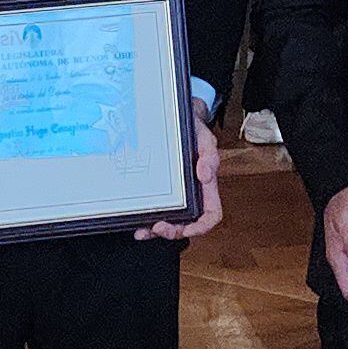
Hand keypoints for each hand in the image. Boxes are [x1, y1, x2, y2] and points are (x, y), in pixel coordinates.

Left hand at [138, 102, 226, 241]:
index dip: (201, 227)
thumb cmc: (194, 129)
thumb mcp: (205, 138)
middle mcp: (191, 194)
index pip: (211, 214)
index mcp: (206, 187)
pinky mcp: (159, 189)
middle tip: (158, 227)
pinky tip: (137, 222)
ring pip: (169, 221)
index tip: (187, 229)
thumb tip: (205, 176)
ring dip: (156, 231)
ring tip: (143, 230)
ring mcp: (175, 194)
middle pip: (187, 224)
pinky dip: (146, 220)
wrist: (176, 117)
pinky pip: (154, 210)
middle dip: (173, 232)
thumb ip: (209, 156)